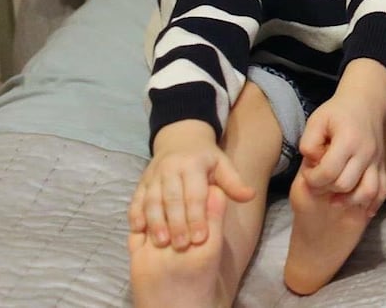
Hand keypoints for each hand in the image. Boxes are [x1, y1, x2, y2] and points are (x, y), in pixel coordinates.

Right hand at [129, 119, 254, 249]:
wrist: (180, 138)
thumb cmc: (205, 158)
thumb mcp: (222, 165)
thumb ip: (233, 183)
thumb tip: (250, 196)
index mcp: (193, 165)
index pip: (195, 194)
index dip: (198, 217)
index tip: (201, 238)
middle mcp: (170, 169)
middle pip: (172, 200)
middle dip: (176, 224)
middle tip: (182, 247)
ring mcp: (153, 176)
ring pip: (152, 201)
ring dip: (156, 223)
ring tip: (162, 243)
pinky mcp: (141, 182)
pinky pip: (136, 199)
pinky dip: (135, 215)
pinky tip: (138, 231)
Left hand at [296, 59, 385, 214]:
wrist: (366, 102)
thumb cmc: (337, 112)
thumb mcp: (316, 120)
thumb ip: (308, 144)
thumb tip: (313, 164)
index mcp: (348, 140)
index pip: (328, 172)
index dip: (313, 178)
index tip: (309, 171)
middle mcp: (365, 152)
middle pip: (345, 185)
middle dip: (326, 189)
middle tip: (319, 180)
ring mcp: (376, 160)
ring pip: (368, 192)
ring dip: (350, 200)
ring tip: (336, 198)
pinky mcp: (382, 165)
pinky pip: (383, 189)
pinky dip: (373, 202)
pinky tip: (362, 207)